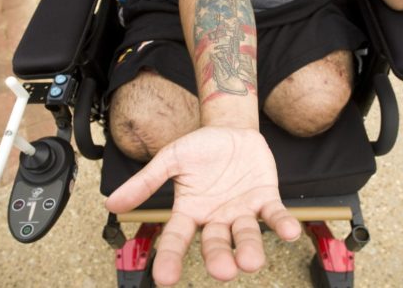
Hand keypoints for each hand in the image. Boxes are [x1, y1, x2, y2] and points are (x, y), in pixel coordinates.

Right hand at [105, 126, 301, 285]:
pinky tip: (290, 232)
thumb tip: (112, 203)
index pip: (177, 238)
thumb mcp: (170, 159)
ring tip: (251, 262)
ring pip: (246, 234)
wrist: (231, 129)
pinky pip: (274, 215)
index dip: (171, 257)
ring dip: (250, 248)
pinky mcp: (265, 199)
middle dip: (219, 258)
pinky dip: (282, 224)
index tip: (165, 278)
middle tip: (223, 270)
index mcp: (191, 210)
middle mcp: (216, 217)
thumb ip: (146, 182)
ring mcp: (242, 210)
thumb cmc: (200, 147)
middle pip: (215, 243)